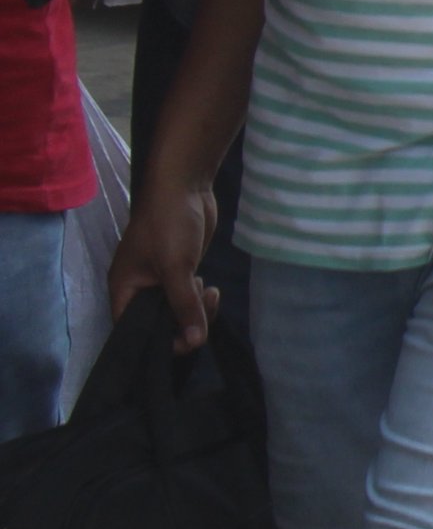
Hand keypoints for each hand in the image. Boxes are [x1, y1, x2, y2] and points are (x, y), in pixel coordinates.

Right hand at [103, 182, 217, 352]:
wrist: (183, 186)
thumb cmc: (168, 225)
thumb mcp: (176, 268)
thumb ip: (184, 306)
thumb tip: (195, 342)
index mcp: (124, 290)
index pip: (133, 329)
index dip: (159, 340)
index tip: (188, 339)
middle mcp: (139, 289)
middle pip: (160, 323)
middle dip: (184, 323)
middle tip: (204, 306)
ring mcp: (159, 280)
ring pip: (178, 311)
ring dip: (197, 310)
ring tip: (208, 290)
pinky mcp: (179, 272)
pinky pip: (188, 298)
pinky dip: (200, 299)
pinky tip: (211, 288)